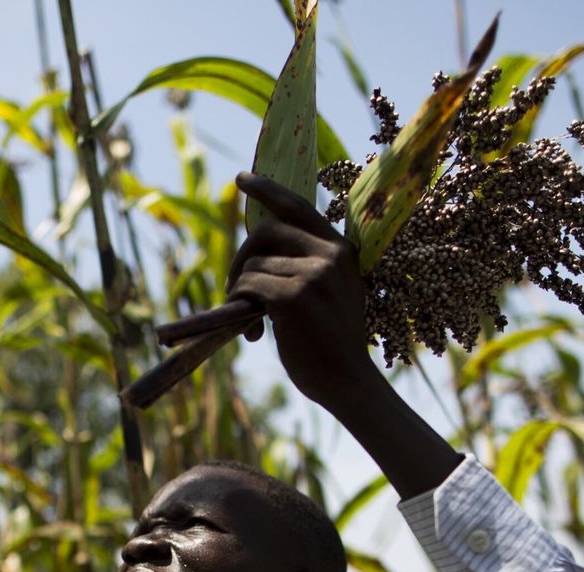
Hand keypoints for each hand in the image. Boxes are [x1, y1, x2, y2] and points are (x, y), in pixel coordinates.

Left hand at [226, 172, 376, 408]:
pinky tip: (253, 334)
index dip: (267, 188)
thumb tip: (259, 251)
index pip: (298, 206)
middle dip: (241, 259)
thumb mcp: (333, 293)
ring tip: (253, 326)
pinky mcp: (292, 297)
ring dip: (241, 294)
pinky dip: (239, 307)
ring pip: (252, 266)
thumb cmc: (333, 343)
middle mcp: (329, 254)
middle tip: (235, 290)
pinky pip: (248, 287)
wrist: (348, 381)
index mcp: (341, 250)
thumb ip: (309, 266)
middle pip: (264, 233)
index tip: (242, 179)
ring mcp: (312, 274)